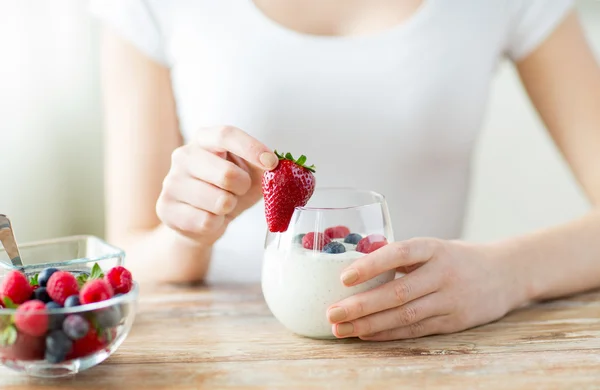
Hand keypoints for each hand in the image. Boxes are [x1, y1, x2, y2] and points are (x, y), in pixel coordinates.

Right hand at [156, 125, 277, 244]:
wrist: (201, 221)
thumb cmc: (229, 191)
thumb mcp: (250, 174)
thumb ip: (266, 167)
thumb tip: (286, 167)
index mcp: (204, 139)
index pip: (226, 135)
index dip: (252, 148)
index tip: (272, 163)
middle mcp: (183, 155)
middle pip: (227, 173)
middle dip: (243, 187)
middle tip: (240, 190)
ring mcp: (172, 182)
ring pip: (219, 201)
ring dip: (229, 207)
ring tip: (222, 204)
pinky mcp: (166, 208)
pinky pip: (207, 221)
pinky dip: (217, 223)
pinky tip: (209, 218)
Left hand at [327, 238, 527, 340]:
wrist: (506, 273)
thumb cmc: (456, 258)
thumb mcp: (433, 247)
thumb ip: (401, 257)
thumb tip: (355, 265)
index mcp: (434, 248)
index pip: (400, 253)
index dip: (372, 265)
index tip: (344, 277)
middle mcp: (444, 273)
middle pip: (398, 292)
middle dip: (361, 305)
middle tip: (332, 313)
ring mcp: (451, 300)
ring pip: (405, 316)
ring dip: (369, 325)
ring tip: (341, 329)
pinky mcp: (455, 322)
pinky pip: (416, 330)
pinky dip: (388, 334)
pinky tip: (365, 335)